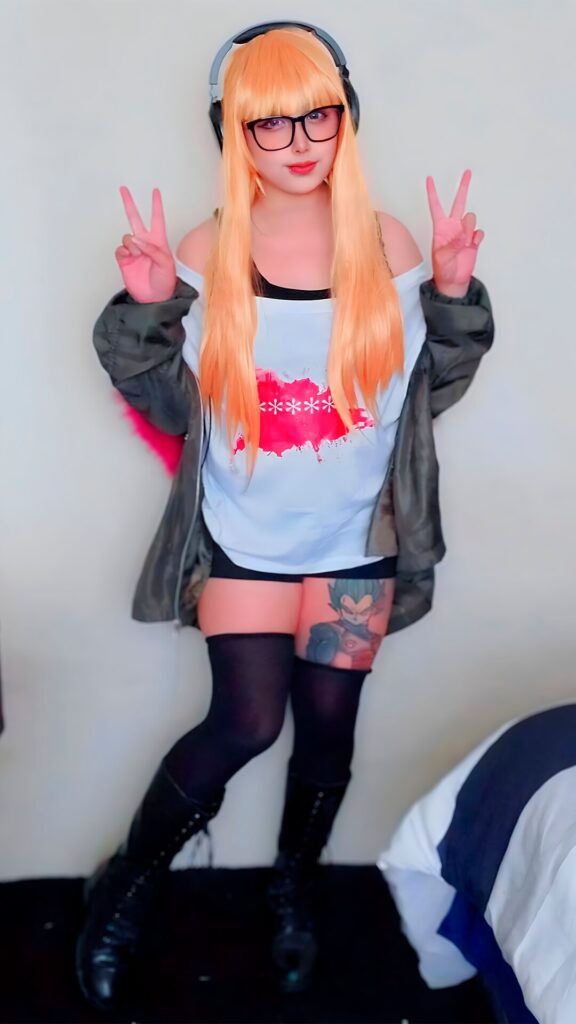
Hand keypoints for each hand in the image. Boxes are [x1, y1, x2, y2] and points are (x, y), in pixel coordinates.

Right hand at [115, 186, 175, 302]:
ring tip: (138, 254)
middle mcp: (145, 243)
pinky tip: (130, 257)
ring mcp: (134, 251)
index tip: (155, 191)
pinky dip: (124, 252)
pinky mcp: (125, 260)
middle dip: (129, 203)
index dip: (156, 204)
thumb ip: (152, 249)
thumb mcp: (165, 263)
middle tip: (123, 189)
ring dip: (132, 244)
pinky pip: (120, 249)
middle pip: (135, 218)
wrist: (155, 298)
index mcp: (159, 241)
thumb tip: (136, 239)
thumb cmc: (165, 282)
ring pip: (127, 236)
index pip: (157, 218)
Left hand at [425, 170, 484, 295]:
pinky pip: (479, 232)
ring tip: (463, 244)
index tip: (429, 178)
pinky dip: (476, 238)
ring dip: (468, 229)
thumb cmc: (442, 270)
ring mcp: (464, 233)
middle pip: (458, 202)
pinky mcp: (473, 240)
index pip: (436, 206)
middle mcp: (453, 227)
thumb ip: (452, 246)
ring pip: (471, 218)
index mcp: (440, 228)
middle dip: (463, 187)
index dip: (432, 192)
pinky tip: (472, 246)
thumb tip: (464, 237)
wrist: (453, 281)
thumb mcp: (441, 258)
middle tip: (467, 172)